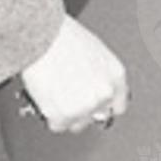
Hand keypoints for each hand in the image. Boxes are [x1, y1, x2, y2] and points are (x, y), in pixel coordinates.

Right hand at [19, 16, 128, 133]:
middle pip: (97, 116)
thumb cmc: (63, 36)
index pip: (118, 106)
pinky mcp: (63, 114)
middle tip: (67, 95)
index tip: (94, 106)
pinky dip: (49, 115)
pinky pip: (57, 125)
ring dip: (66, 113)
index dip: (103, 106)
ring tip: (54, 93)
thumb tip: (94, 87)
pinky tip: (46, 98)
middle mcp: (104, 93)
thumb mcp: (96, 51)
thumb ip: (100, 74)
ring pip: (76, 123)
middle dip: (83, 109)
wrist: (42, 35)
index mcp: (115, 76)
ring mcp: (85, 106)